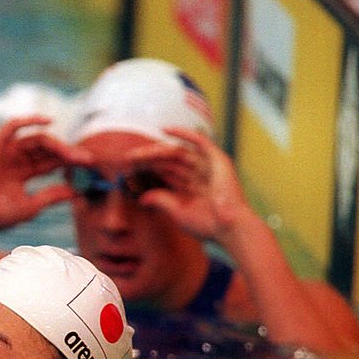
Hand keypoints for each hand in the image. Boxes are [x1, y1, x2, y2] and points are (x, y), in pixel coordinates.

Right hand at [0, 116, 92, 230]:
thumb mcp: (32, 206)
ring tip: (71, 153)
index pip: (50, 162)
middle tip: (87, 159)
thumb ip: (52, 196)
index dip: (69, 162)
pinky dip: (29, 120)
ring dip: (56, 144)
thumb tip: (76, 192)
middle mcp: (15, 159)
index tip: (89, 165)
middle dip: (67, 153)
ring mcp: (5, 151)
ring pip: (36, 139)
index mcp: (22, 173)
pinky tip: (48, 121)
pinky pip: (13, 126)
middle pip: (46, 150)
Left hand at [126, 127, 252, 243]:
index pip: (165, 171)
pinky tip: (165, 130)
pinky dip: (184, 133)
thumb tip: (143, 198)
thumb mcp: (177, 211)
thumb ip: (161, 200)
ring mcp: (207, 166)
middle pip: (169, 160)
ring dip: (157, 151)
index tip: (128, 168)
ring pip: (178, 152)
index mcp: (190, 186)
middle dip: (148, 159)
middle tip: (128, 158)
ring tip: (138, 153)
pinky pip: (199, 141)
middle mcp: (198, 174)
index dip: (147, 168)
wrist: (230, 228)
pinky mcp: (217, 160)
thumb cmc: (208, 224)